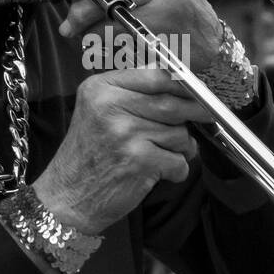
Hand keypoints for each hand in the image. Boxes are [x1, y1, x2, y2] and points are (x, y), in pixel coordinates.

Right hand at [32, 66, 211, 235]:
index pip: (155, 76)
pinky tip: (158, 173)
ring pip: (179, 134)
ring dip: (179, 148)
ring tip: (159, 154)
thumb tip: (170, 75)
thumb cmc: (88, 156)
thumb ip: (131, 92)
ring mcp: (125, 133)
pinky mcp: (139, 160)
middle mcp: (110, 106)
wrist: (67, 197)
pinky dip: (176, 170)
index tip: (197, 90)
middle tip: (206, 117)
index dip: (183, 84)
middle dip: (194, 113)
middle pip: (171, 104)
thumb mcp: (98, 112)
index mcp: (100, 89)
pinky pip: (179, 160)